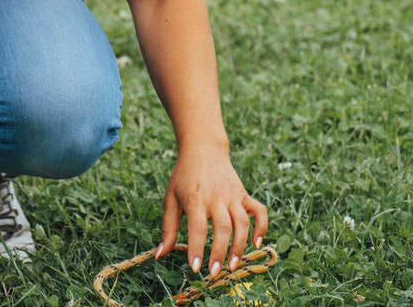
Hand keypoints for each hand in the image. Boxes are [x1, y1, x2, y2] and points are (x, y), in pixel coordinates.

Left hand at [156, 143, 267, 278]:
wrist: (202, 148)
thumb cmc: (183, 176)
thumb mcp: (171, 198)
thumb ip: (168, 227)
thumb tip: (159, 254)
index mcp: (195, 197)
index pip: (197, 227)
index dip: (197, 248)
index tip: (195, 268)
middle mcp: (216, 196)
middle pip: (222, 227)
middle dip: (219, 252)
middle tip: (214, 273)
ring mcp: (232, 195)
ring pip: (242, 222)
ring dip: (240, 246)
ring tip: (232, 266)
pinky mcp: (244, 193)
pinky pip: (258, 210)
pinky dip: (261, 227)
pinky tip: (256, 243)